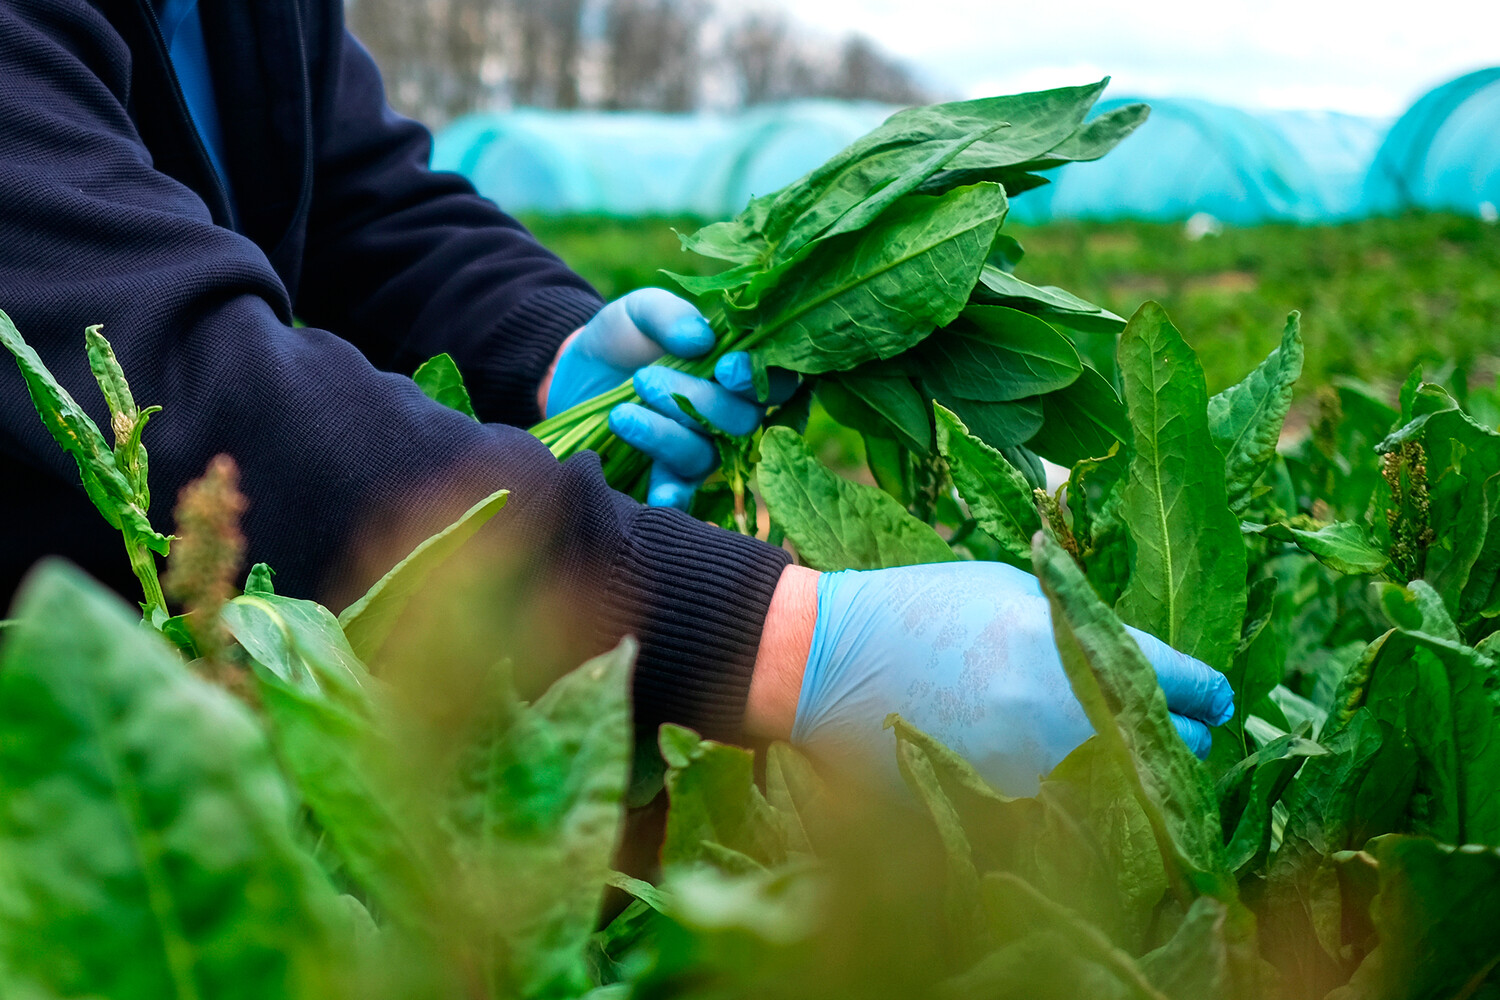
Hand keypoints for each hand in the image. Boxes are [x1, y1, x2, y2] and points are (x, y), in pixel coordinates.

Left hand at [542, 289, 771, 509]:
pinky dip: (673, 495)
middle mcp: (730, 415)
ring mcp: (702, 449)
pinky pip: (682, 493)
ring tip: (620, 415)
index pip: (777, 379)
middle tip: (644, 380)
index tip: (725, 369)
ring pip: (706, 454)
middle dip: (695, 401)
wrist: (575, 374)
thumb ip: (671, 315)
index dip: (760, 378)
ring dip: (665, 435)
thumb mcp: (641, 312)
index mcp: (738, 370)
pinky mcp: (669, 477)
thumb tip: (701, 340)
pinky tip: (658, 495)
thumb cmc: (624, 338)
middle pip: (743, 421)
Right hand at [748, 562, 1232, 795]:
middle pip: (1176, 752)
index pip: (1192, 688)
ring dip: (1121, 775)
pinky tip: (1040, 770)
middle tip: (1155, 727)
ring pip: (1125, 795)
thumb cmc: (921, 608)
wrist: (826, 662)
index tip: (1208, 700)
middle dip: (1171, 739)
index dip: (1206, 693)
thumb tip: (1147, 662)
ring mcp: (1035, 775)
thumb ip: (1087, 627)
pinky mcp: (999, 812)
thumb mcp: (1015, 591)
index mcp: (1079, 651)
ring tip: (1090, 749)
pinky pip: (1066, 816)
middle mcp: (1071, 720)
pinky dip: (1068, 800)